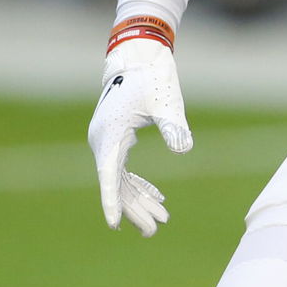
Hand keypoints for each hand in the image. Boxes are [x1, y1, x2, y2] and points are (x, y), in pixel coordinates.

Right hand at [87, 38, 193, 234]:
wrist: (140, 55)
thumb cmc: (153, 77)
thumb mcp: (166, 102)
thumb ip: (173, 126)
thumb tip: (184, 148)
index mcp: (110, 135)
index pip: (109, 175)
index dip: (112, 201)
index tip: (114, 224)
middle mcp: (103, 141)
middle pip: (116, 184)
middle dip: (135, 208)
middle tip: (156, 230)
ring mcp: (108, 141)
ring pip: (120, 179)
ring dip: (139, 199)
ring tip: (161, 220)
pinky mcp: (116, 138)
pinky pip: (123, 169)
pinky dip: (139, 184)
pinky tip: (156, 197)